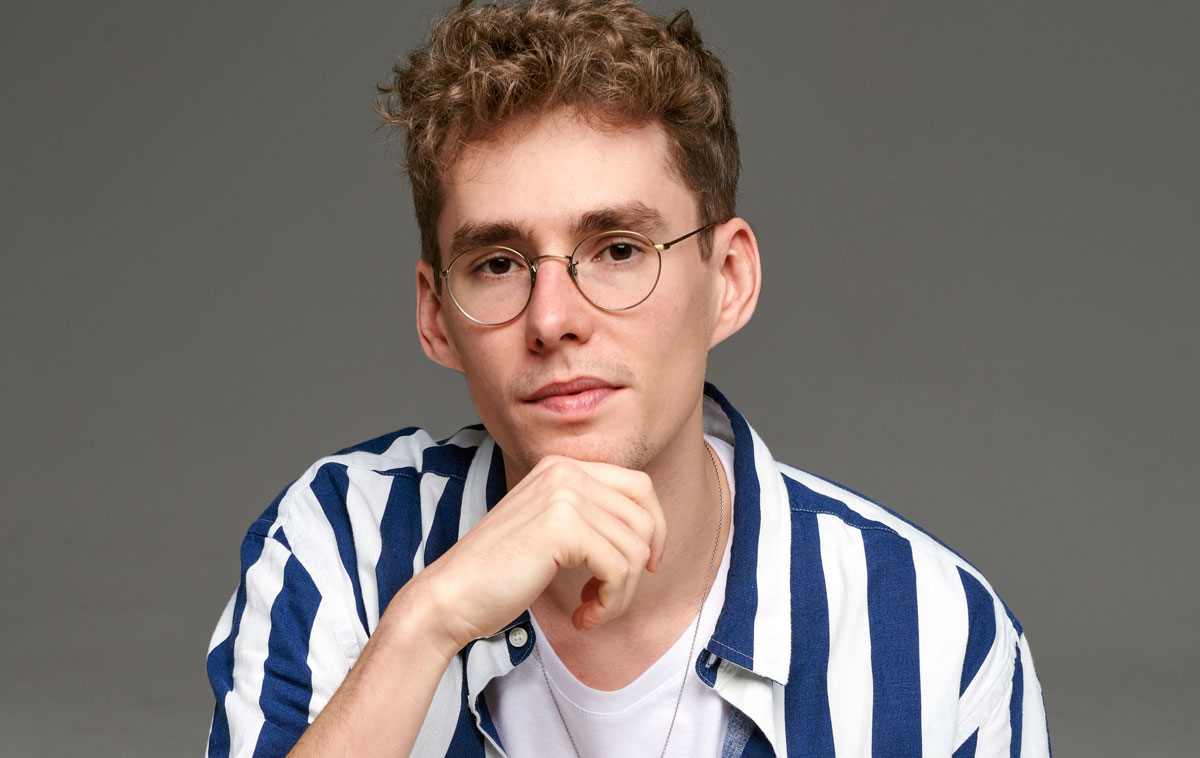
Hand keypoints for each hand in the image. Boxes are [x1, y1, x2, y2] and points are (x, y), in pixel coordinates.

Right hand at [402, 455, 667, 651]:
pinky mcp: (562, 525)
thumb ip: (589, 517)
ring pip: (635, 548)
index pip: (639, 487)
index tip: (642, 566)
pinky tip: (582, 616)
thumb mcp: (550, 529)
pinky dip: (609, 602)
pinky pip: (619, 568)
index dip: (653, 529)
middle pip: (644, 517)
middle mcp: (565, 470)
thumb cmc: (498, 574)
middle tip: (610, 596)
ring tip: (589, 610)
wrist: (450, 596)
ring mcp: (564, 494)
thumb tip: (649, 535)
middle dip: (639, 566)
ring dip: (620, 593)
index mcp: (562, 466)